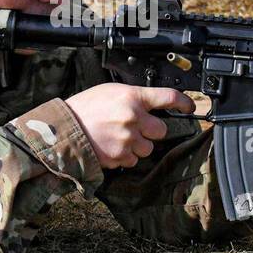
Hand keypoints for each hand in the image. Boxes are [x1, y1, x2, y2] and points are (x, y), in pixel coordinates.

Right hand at [63, 84, 194, 169]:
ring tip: (119, 138)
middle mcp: (134, 117)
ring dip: (138, 145)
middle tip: (135, 127)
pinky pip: (134, 160)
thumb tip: (151, 105)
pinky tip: (112, 147)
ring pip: (148, 148)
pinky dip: (126, 156)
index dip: (184, 102)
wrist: (63, 129)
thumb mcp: (110, 92)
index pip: (168, 97)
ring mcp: (128, 139)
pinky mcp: (121, 156)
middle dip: (151, 130)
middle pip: (161, 130)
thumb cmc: (85, 108)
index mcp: (132, 97)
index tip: (190, 107)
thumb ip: (133, 97)